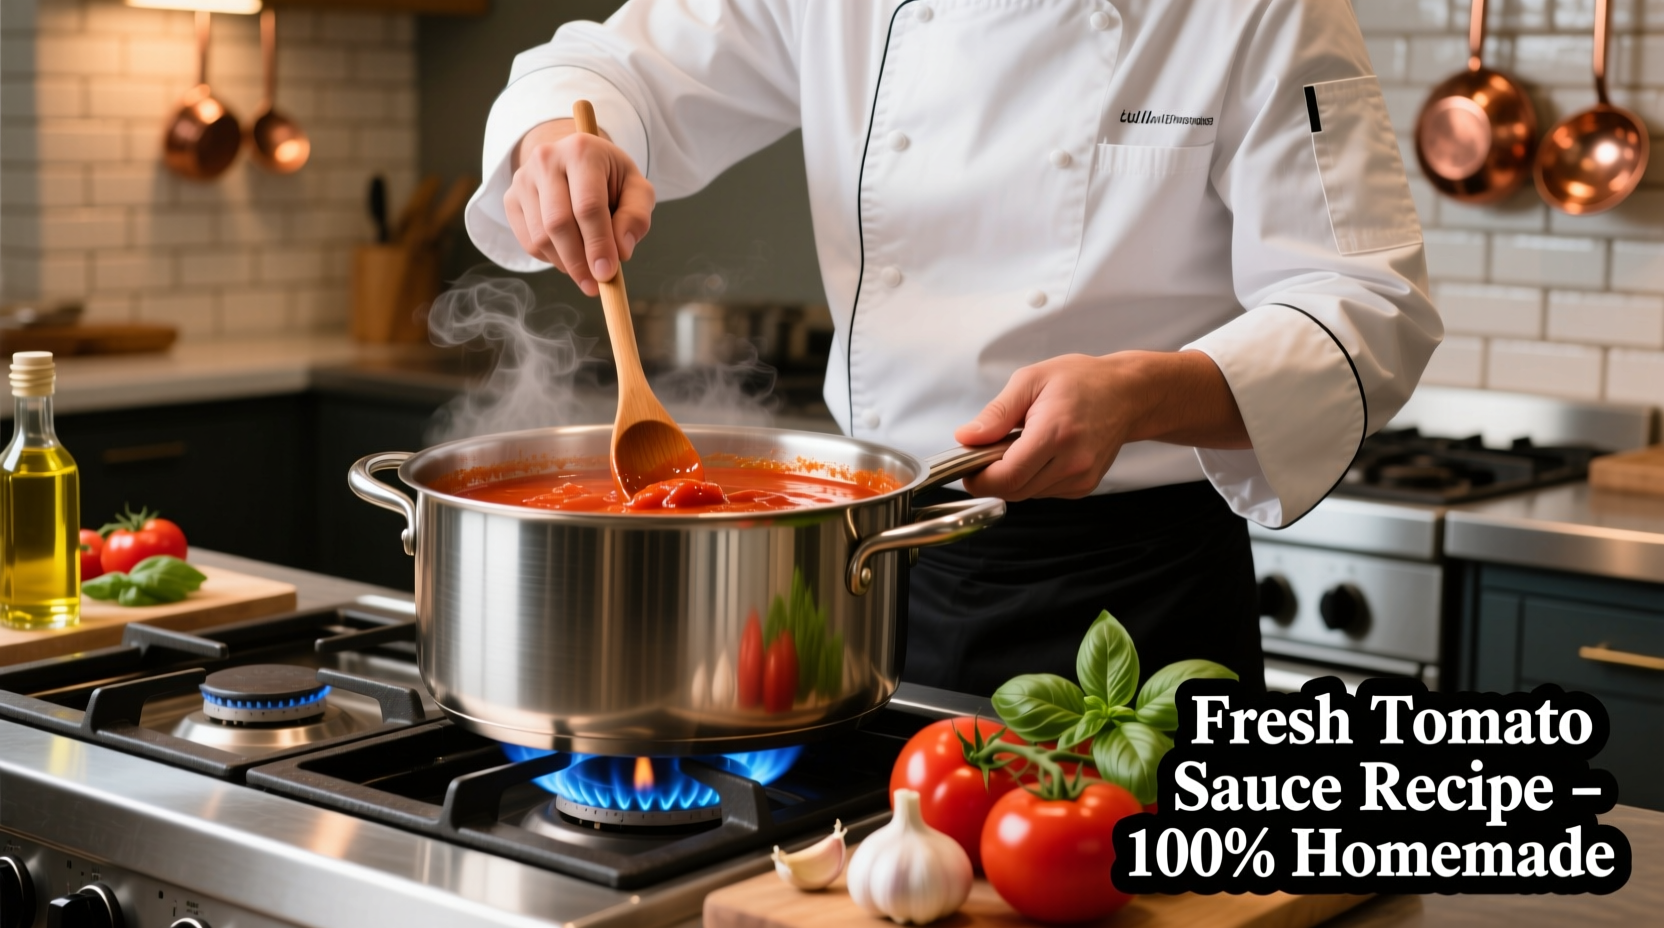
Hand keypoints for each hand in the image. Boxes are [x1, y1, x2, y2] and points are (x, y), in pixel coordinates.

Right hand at [505, 118, 654, 295]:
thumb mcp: (636, 189)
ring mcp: (523, 179)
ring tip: (586, 270)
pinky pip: (528, 242)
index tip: (607, 273)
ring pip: (540, 237)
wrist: (574, 161)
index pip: (588, 206)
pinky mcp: (511, 199)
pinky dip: (550, 259)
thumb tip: (621, 251)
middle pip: (558, 223)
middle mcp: (546, 159)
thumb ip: (636, 216)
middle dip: (579, 261)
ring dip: (566, 264)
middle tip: (595, 285)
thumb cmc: (610, 178)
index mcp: (582, 151)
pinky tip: (568, 255)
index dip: (598, 244)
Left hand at [954, 351, 1248, 500]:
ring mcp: (1081, 478)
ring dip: (1011, 477)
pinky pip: (1043, 492)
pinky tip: (1038, 454)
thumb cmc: (1081, 381)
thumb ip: (996, 413)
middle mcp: (1072, 462)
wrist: (1127, 394)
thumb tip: (966, 437)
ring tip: (1018, 445)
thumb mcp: (1030, 381)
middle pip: (1013, 491)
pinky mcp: (1084, 486)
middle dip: (990, 477)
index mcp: (1055, 434)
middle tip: (985, 452)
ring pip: (1027, 494)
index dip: (978, 478)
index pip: (1006, 477)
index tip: (966, 466)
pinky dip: (1031, 479)